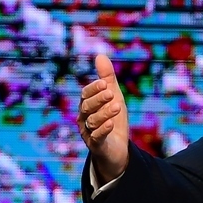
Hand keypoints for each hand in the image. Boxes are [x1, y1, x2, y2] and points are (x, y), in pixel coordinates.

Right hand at [77, 54, 129, 183]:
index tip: (105, 83)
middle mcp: (84, 118)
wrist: (118, 148)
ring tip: (117, 106)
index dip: (94, 89)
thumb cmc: (113, 119)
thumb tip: (100, 55)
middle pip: (87, 107)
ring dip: (104, 113)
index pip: (86, 95)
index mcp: (87, 106)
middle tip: (110, 92)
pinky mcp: (96, 145)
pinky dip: (103, 129)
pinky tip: (111, 124)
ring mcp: (88, 133)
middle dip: (98, 99)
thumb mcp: (114, 97)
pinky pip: (97, 137)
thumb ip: (107, 78)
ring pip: (92, 121)